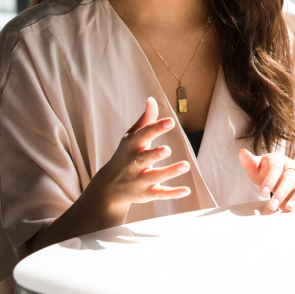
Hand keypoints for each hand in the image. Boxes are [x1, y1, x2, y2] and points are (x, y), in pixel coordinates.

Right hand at [83, 97, 190, 218]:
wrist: (108, 188)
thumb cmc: (125, 155)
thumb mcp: (131, 137)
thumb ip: (145, 120)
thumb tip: (152, 99)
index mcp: (131, 147)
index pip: (143, 135)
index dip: (156, 128)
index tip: (170, 121)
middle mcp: (133, 164)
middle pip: (144, 158)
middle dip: (154, 154)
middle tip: (167, 150)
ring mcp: (139, 180)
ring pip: (154, 176)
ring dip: (169, 172)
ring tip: (186, 165)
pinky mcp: (146, 194)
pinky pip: (159, 194)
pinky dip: (172, 193)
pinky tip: (187, 190)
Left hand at [239, 149, 294, 211]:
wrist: (279, 173)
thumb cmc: (266, 171)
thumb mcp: (256, 168)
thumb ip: (249, 162)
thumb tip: (242, 153)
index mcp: (278, 160)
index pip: (275, 169)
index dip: (269, 181)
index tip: (262, 193)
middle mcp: (293, 166)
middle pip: (289, 178)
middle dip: (281, 193)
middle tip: (273, 206)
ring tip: (289, 208)